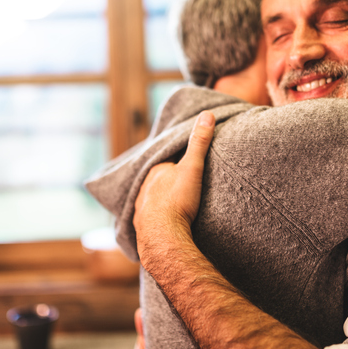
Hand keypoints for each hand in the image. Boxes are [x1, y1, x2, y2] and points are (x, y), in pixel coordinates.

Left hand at [134, 111, 215, 266]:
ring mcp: (140, 208)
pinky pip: (149, 220)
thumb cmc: (177, 199)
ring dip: (161, 202)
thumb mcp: (192, 166)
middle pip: (158, 182)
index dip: (178, 164)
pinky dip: (156, 219)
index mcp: (154, 171)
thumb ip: (199, 141)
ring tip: (175, 207)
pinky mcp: (141, 227)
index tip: (188, 168)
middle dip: (168, 183)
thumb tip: (207, 114)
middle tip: (184, 188)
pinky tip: (164, 224)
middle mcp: (142, 187)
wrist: (163, 234)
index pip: (167, 163)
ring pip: (151, 201)